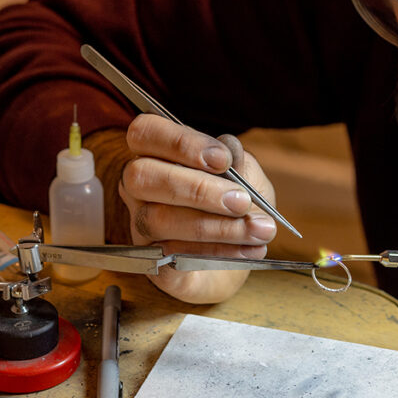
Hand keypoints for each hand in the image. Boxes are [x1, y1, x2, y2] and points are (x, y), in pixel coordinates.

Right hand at [119, 114, 276, 303]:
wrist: (240, 254)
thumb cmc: (237, 208)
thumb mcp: (248, 178)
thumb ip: (238, 162)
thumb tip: (229, 147)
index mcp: (158, 155)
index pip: (145, 132)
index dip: (180, 143)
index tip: (222, 160)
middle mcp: (140, 189)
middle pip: (141, 176)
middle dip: (197, 189)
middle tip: (241, 201)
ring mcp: (140, 228)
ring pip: (156, 220)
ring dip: (215, 226)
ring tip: (257, 231)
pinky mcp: (153, 264)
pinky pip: (170, 256)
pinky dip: (214, 253)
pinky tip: (245, 251)